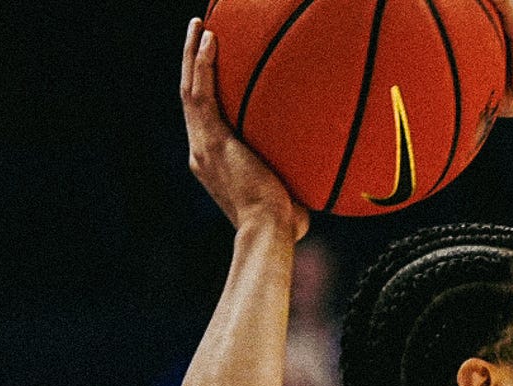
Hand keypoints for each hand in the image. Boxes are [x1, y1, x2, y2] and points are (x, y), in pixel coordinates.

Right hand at [179, 19, 308, 239]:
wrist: (268, 232)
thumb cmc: (285, 228)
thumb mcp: (287, 199)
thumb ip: (296, 183)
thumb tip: (323, 178)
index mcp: (214, 163)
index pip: (205, 121)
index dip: (205, 94)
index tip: (212, 73)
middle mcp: (201, 151)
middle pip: (191, 97)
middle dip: (192, 64)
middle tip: (199, 35)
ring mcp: (203, 144)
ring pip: (190, 88)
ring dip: (192, 54)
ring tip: (199, 24)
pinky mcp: (211, 139)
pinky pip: (202, 92)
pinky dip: (203, 65)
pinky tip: (210, 39)